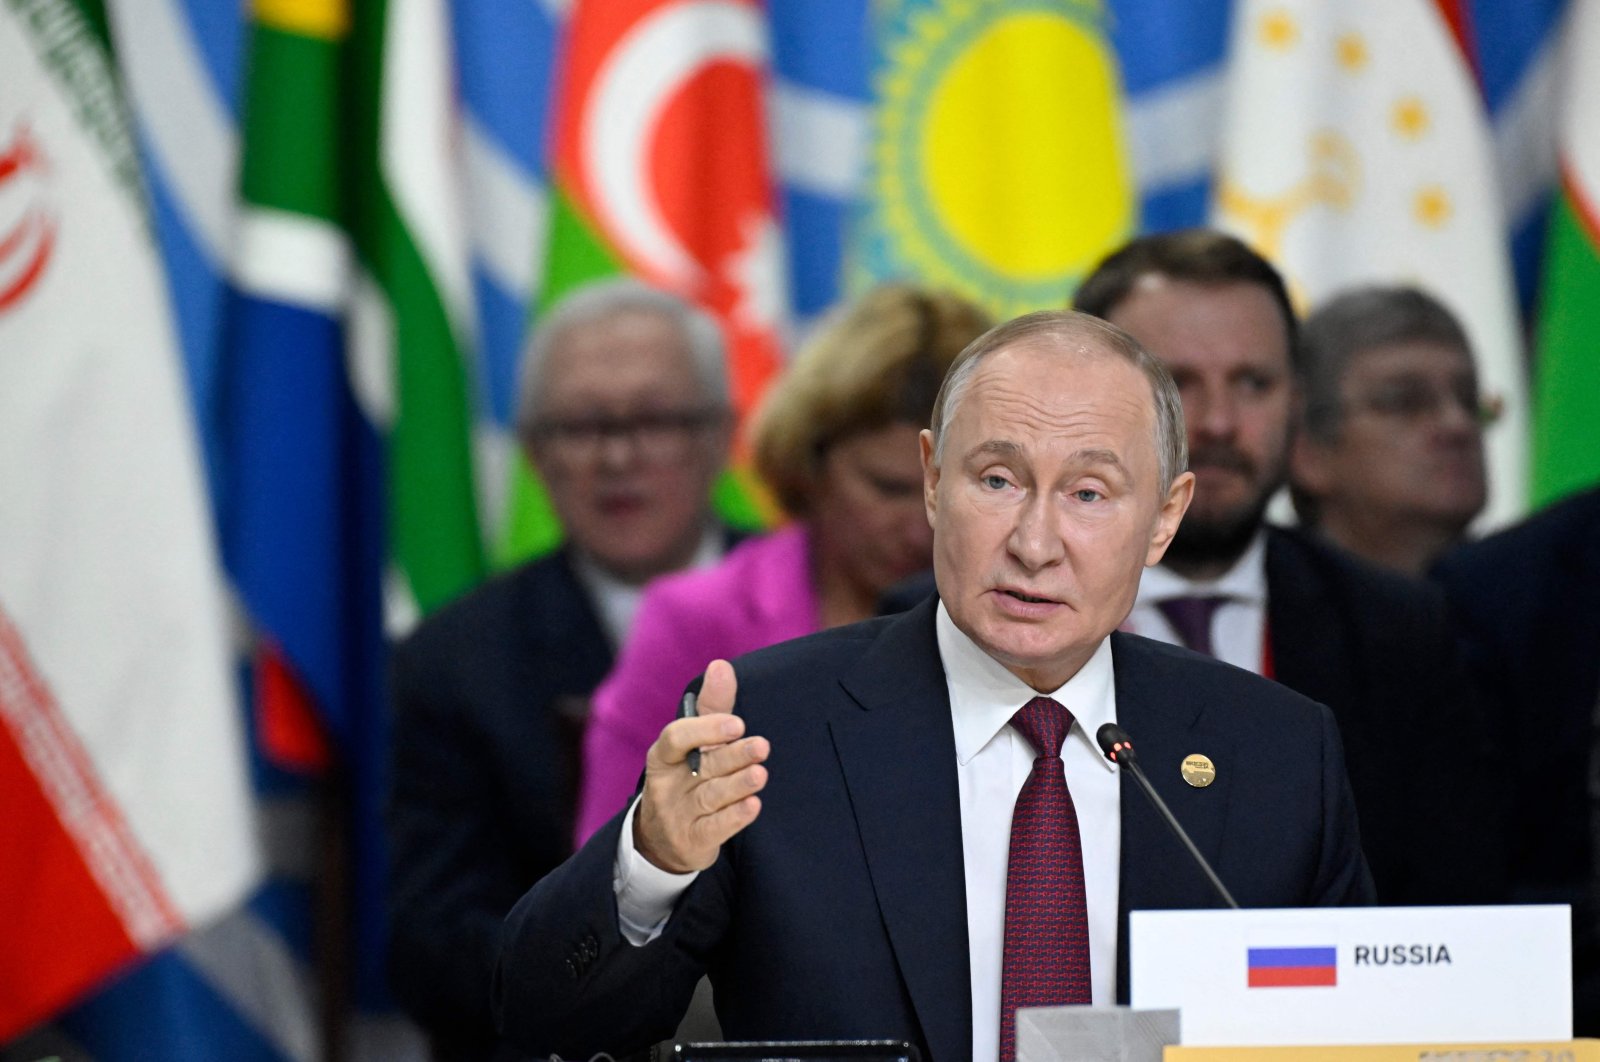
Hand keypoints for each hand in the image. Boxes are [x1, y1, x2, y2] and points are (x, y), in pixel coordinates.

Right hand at [633, 660, 768, 872]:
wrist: (663, 839)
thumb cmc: (686, 777)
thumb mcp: (694, 743)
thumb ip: (711, 707)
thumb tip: (721, 665)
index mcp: (664, 756)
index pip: (675, 738)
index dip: (704, 730)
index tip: (736, 723)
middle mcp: (668, 784)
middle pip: (703, 767)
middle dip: (733, 756)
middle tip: (761, 746)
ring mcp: (678, 815)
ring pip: (711, 797)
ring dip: (737, 785)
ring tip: (760, 774)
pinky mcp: (693, 841)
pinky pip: (714, 829)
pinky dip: (734, 817)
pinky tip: (753, 805)